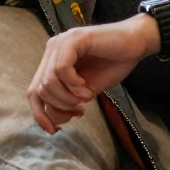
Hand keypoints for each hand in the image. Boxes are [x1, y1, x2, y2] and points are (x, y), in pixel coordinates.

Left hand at [26, 16, 158, 134]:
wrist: (135, 44)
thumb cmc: (113, 64)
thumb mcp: (85, 92)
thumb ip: (67, 102)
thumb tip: (52, 120)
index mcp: (52, 61)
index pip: (34, 92)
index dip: (40, 114)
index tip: (54, 130)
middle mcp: (52, 50)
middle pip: (39, 89)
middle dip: (59, 107)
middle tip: (80, 109)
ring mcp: (61, 42)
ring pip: (48, 81)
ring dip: (68, 97)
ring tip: (86, 97)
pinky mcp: (74, 39)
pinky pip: (61, 69)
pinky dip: (73, 84)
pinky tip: (87, 87)